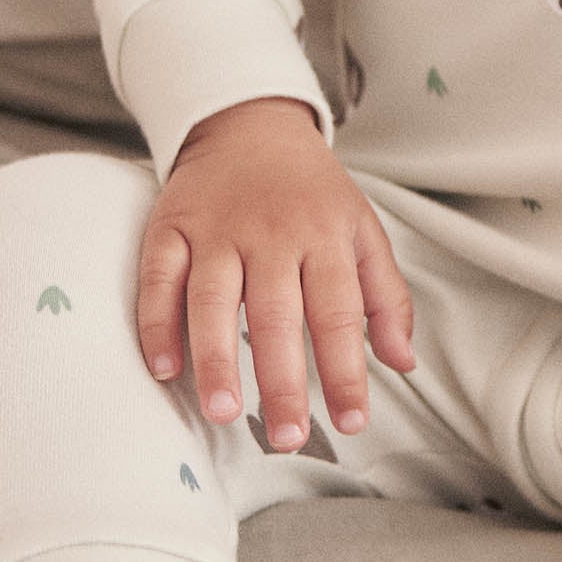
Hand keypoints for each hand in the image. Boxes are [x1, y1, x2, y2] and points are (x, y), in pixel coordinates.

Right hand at [137, 96, 416, 449]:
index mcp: (326, 236)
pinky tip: (164, 369)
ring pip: (213, 300)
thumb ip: (385, 297)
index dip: (346, 371)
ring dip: (216, 359)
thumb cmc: (314, 193)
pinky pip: (159, 279)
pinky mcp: (171, 227)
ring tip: (225, 413)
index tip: (352, 422)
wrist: (253, 123)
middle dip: (283, 381)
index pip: (341, 314)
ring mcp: (217, 230)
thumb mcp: (362, 230)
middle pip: (277, 314)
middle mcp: (272, 233)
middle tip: (287, 438)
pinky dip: (158, 324)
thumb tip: (403, 362)